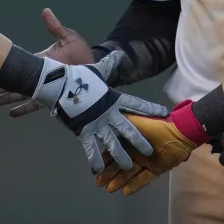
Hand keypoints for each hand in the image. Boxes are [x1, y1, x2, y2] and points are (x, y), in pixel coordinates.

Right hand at [0, 8, 93, 114]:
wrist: (95, 69)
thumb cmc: (81, 54)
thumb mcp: (68, 38)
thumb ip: (55, 27)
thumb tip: (45, 11)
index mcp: (42, 61)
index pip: (21, 64)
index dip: (8, 66)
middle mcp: (40, 76)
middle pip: (18, 81)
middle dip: (2, 85)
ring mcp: (45, 87)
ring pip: (22, 93)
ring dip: (8, 97)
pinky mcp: (53, 97)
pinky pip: (36, 104)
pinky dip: (24, 108)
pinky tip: (12, 113)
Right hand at [32, 51, 169, 172]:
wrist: (59, 85)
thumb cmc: (79, 78)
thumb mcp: (97, 71)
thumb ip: (110, 64)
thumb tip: (118, 53)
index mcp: (113, 99)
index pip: (136, 104)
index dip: (150, 108)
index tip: (164, 113)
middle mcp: (108, 113)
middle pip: (128, 129)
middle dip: (140, 141)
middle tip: (150, 151)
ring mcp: (96, 124)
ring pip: (112, 143)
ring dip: (121, 156)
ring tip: (129, 167)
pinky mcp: (83, 131)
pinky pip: (90, 149)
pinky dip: (94, 160)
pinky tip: (98, 170)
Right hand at [95, 99, 207, 194]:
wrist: (180, 133)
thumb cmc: (157, 126)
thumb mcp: (137, 121)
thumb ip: (123, 123)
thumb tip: (105, 122)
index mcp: (131, 138)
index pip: (115, 150)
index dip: (105, 159)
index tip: (95, 168)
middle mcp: (137, 150)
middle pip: (120, 164)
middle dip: (109, 173)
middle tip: (99, 183)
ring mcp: (147, 161)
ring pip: (130, 173)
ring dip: (120, 180)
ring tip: (109, 189)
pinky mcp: (157, 169)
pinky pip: (144, 179)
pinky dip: (135, 185)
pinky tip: (125, 191)